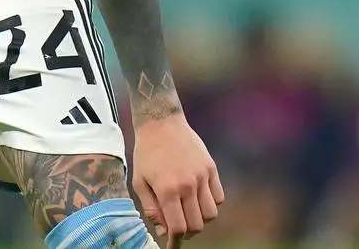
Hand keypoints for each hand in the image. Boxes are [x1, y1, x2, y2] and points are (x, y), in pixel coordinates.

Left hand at [131, 113, 222, 248]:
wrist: (160, 122)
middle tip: (178, 227)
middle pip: (197, 225)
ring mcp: (202, 176)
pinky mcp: (211, 168)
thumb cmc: (146, 152)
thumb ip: (151, 208)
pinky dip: (210, 204)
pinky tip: (197, 198)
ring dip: (200, 219)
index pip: (178, 228)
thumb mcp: (139, 181)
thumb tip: (163, 231)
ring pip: (211, 214)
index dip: (176, 242)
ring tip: (188, 212)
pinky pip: (219, 197)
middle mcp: (188, 184)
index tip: (172, 245)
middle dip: (187, 232)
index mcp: (167, 189)